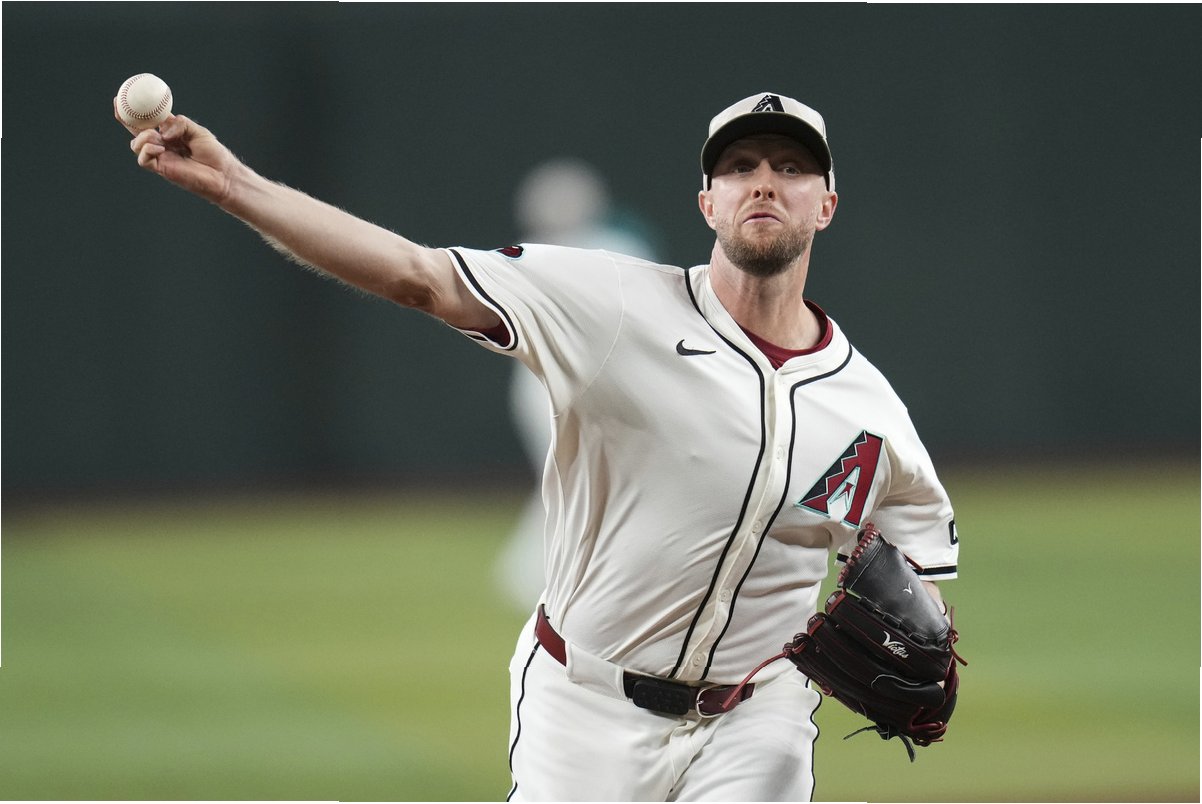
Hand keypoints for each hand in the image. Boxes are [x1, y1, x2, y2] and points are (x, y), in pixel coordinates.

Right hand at [116, 100, 240, 204]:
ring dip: (144, 137)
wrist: (223, 174)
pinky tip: (161, 148)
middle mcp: (161, 145)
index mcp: (169, 134)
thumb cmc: (213, 153)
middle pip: (136, 132)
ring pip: (136, 145)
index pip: (147, 121)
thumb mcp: (197, 130)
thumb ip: (179, 123)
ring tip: (160, 138)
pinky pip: (144, 159)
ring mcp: (160, 157)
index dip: (133, 111)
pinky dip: (148, 150)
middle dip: (124, 119)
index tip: (121, 98)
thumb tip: (163, 129)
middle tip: (119, 107)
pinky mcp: (162, 170)